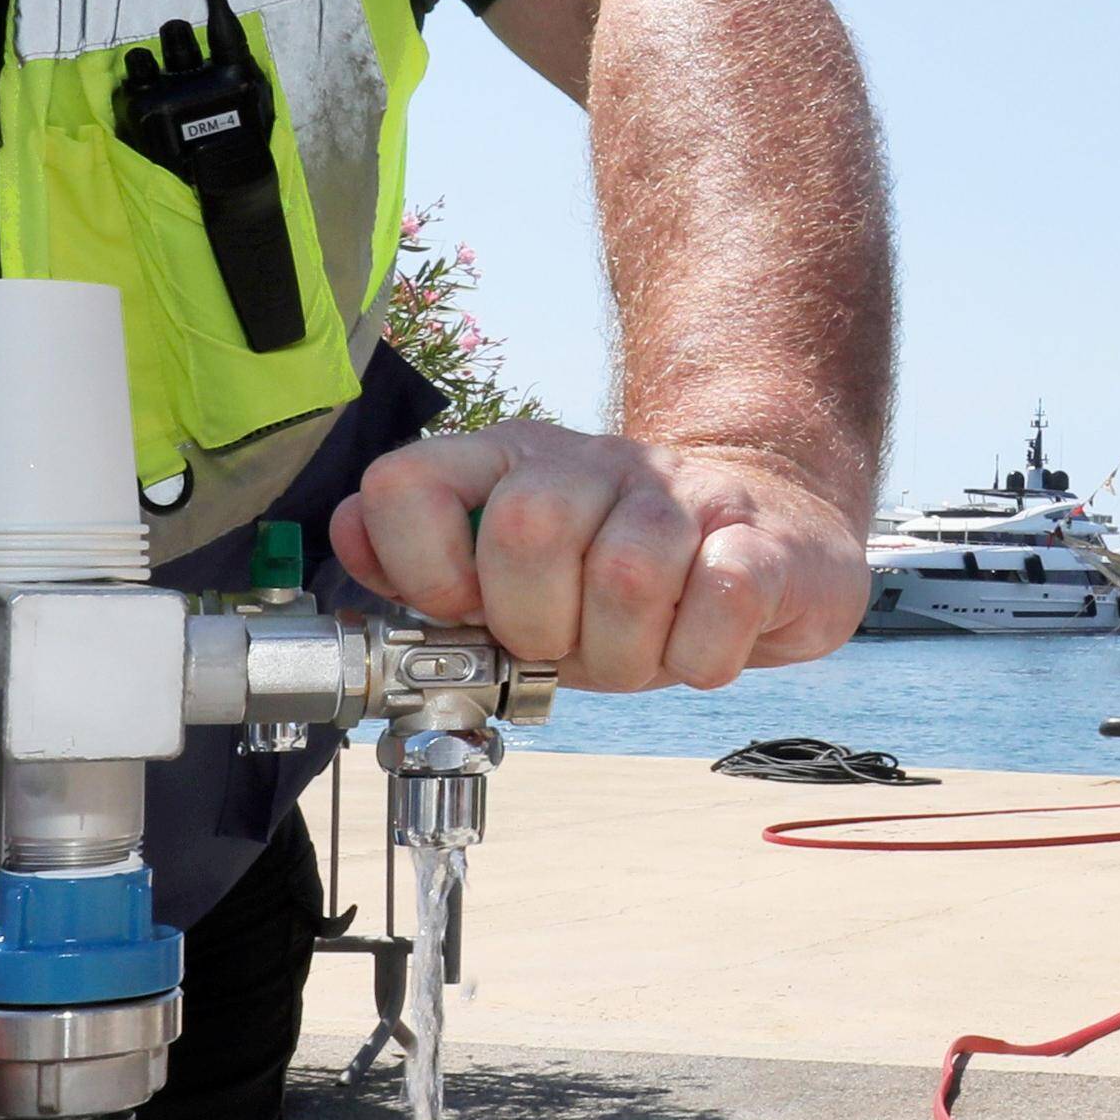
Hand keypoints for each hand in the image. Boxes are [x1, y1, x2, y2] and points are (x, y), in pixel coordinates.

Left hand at [342, 423, 868, 689]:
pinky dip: (701, 656)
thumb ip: (428, 567)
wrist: (771, 538)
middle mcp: (591, 463)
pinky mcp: (764, 538)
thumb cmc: (626, 578)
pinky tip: (700, 644)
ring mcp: (682, 494)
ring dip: (626, 654)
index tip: (463, 612)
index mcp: (511, 465)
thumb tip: (349, 532)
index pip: (407, 484)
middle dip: (537, 625)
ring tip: (639, 648)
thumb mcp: (515, 584)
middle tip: (567, 644)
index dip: (421, 568)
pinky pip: (717, 604)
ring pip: (627, 578)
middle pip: (525, 529)